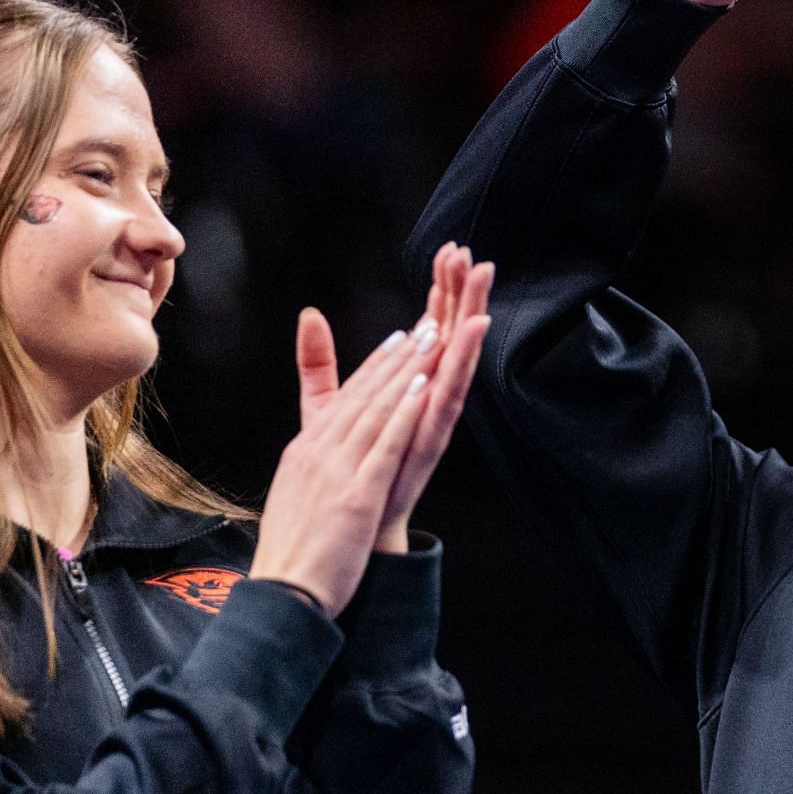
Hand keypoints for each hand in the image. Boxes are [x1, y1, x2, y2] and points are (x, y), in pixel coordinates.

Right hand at [251, 310, 437, 617]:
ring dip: (404, 370)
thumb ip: (313, 464)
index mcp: (304, 453)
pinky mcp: (356, 494)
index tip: (399, 339)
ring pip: (375, 409)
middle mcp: (317, 453)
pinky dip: (403, 411)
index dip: (374, 367)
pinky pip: (384, 444)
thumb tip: (317, 449)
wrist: (284, 595)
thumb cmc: (295, 554)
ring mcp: (335, 471)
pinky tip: (422, 386)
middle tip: (423, 324)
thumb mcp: (298, 497)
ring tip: (430, 339)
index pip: (343, 399)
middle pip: (361, 395)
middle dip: (396, 357)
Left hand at [295, 243, 493, 554]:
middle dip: (460, 295)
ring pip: (454, 360)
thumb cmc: (346, 483)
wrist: (348, 542)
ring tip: (482, 282)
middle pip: (447, 338)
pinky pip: (447, 399)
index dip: (438, 291)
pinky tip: (469, 333)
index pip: (426, 330)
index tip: (449, 251)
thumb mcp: (325, 409)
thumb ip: (321, 363)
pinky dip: (459, 366)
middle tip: (472, 254)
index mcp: (406, 393)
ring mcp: (429, 425)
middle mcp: (424, 405)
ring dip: (470, 320)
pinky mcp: (427, 446)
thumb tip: (310, 314)